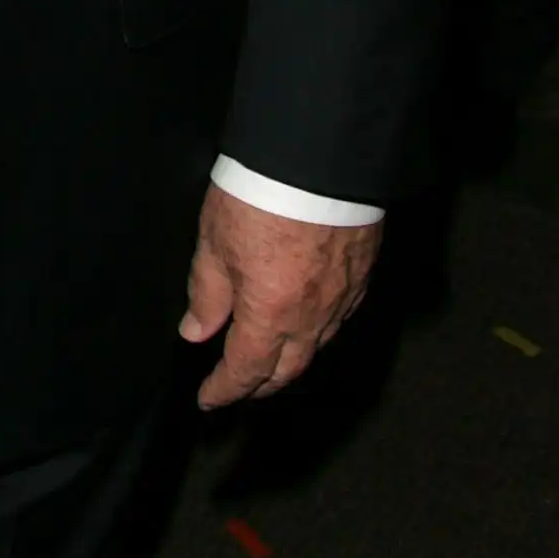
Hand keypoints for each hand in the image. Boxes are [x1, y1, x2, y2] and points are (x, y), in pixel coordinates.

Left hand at [179, 184, 379, 408]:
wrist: (319, 157)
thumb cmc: (260, 194)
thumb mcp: (214, 241)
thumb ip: (206, 293)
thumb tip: (196, 331)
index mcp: (270, 314)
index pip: (245, 370)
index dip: (225, 390)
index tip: (208, 400)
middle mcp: (311, 317)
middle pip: (287, 369)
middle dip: (260, 385)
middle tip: (239, 390)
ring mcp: (342, 298)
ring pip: (316, 347)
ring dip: (291, 362)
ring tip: (271, 364)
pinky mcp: (362, 275)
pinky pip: (340, 319)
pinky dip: (319, 331)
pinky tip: (310, 325)